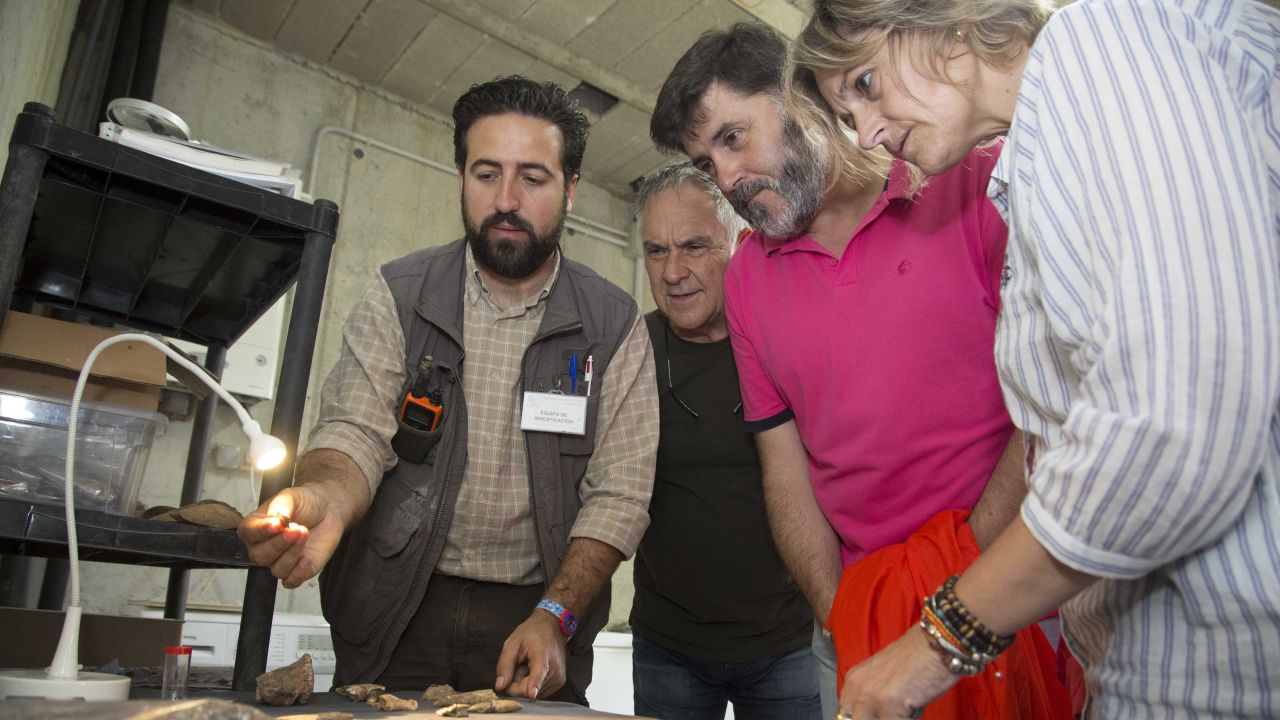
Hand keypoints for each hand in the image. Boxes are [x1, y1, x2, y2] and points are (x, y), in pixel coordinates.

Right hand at [236, 485, 345, 587]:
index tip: (276, 524)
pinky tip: (307, 557)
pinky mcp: (297, 571)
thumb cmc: (306, 503)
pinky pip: (291, 581)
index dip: (261, 531)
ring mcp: (279, 561)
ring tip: (305, 534)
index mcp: (255, 528)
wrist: (328, 510)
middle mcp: (263, 547)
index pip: (249, 534)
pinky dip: (299, 572)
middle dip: (279, 543)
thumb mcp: (291, 496)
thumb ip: (281, 505)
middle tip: (296, 529)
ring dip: (292, 554)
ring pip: (277, 569)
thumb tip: (276, 517)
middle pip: (260, 556)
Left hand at [493, 610, 566, 699]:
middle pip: (529, 690)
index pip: (539, 674)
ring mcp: (558, 678)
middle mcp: (554, 669)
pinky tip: (533, 670)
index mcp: (542, 656)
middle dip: (517, 683)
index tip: (531, 694)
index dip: (533, 686)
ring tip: (528, 665)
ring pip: (533, 693)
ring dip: (525, 683)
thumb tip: (500, 686)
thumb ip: (504, 665)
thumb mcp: (512, 644)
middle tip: (519, 666)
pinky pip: (539, 691)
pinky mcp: (559, 683)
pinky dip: (532, 684)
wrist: (552, 627)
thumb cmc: (532, 632)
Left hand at [836, 625, 958, 719]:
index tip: (880, 715)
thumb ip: (874, 697)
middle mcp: (857, 687)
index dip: (864, 717)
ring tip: (906, 710)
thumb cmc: (920, 658)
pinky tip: (914, 709)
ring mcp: (870, 697)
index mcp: (853, 680)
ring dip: (891, 719)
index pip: (846, 715)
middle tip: (896, 713)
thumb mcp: (886, 677)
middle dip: (878, 719)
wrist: (938, 642)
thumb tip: (877, 716)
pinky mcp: (889, 704)